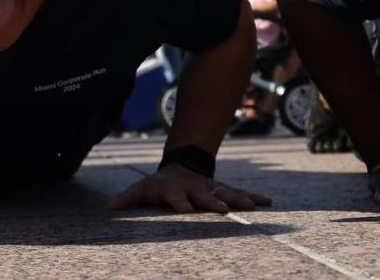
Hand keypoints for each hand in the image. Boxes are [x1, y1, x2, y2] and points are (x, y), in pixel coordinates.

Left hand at [109, 164, 271, 213]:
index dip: (179, 202)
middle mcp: (195, 189)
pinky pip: (241, 194)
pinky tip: (269, 203)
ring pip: (226, 193)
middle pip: (204, 196)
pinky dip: (254, 197)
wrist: (179, 168)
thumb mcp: (142, 189)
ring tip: (251, 206)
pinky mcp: (224, 191)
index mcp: (174, 190)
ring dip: (238, 199)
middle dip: (213, 201)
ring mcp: (211, 189)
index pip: (175, 197)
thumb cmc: (158, 186)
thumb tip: (109, 209)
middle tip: (222, 209)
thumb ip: (128, 199)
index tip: (184, 210)